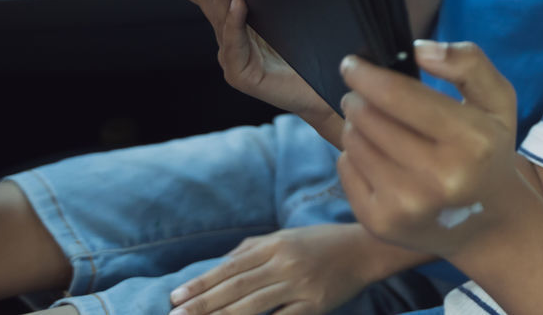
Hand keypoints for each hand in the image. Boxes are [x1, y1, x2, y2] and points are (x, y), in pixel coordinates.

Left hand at [166, 224, 378, 314]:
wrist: (365, 249)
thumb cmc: (322, 242)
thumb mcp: (288, 236)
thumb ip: (254, 249)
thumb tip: (220, 264)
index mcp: (276, 245)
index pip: (230, 267)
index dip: (202, 282)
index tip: (176, 297)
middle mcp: (285, 263)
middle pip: (236, 287)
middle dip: (202, 305)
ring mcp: (300, 285)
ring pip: (252, 305)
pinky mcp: (314, 305)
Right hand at [180, 0, 333, 121]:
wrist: (326, 92)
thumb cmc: (310, 52)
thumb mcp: (291, 12)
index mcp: (236, 17)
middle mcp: (228, 34)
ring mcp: (231, 55)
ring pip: (217, 16)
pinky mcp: (242, 74)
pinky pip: (234, 45)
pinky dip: (235, 23)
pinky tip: (238, 4)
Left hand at [336, 41, 524, 257]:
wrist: (490, 224)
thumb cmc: (489, 151)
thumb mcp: (498, 101)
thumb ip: (468, 63)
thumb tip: (419, 50)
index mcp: (471, 142)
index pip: (398, 96)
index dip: (367, 74)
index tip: (352, 64)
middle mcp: (439, 178)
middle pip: (368, 117)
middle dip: (360, 98)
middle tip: (366, 96)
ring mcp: (407, 206)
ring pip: (353, 141)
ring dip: (357, 124)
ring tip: (377, 125)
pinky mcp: (381, 223)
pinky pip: (345, 168)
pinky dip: (354, 155)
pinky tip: (377, 156)